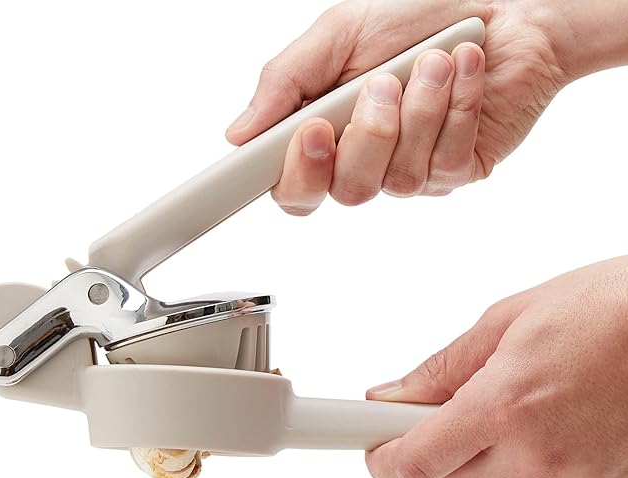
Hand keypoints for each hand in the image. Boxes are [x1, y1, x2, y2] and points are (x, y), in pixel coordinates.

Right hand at [226, 0, 567, 212]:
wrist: (506, 2)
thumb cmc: (419, 12)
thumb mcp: (339, 33)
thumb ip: (286, 82)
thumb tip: (238, 134)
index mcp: (328, 133)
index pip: (296, 189)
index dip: (298, 174)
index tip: (310, 132)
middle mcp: (367, 161)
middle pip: (347, 191)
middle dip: (368, 134)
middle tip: (383, 82)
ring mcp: (414, 171)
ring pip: (399, 180)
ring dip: (419, 112)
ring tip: (435, 61)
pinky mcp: (458, 169)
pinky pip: (446, 162)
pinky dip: (457, 108)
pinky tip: (465, 70)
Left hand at [365, 257, 627, 477]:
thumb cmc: (610, 306)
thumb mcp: (510, 319)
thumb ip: (445, 368)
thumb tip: (394, 396)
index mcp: (504, 407)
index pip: (416, 462)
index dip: (384, 462)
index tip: (374, 453)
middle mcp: (539, 454)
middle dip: (437, 462)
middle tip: (448, 422)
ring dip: (498, 456)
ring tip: (533, 400)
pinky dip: (544, 459)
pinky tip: (568, 416)